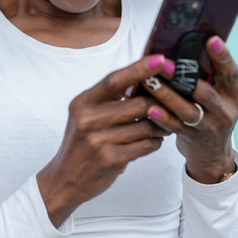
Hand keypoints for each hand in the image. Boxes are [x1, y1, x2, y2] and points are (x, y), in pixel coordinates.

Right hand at [37, 54, 171, 226]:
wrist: (65, 178)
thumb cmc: (83, 141)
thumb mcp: (87, 114)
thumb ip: (111, 98)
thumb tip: (146, 77)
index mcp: (84, 102)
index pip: (115, 79)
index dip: (140, 68)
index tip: (161, 59)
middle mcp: (88, 119)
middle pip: (139, 103)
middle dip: (160, 104)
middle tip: (172, 104)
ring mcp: (99, 140)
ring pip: (146, 125)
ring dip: (161, 125)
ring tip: (163, 125)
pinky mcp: (111, 159)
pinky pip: (146, 145)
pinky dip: (154, 142)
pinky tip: (152, 141)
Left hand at [143, 36, 237, 183]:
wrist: (212, 152)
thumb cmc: (212, 112)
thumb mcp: (220, 94)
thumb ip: (210, 75)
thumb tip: (186, 44)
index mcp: (235, 94)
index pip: (231, 72)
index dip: (222, 56)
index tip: (212, 39)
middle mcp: (225, 111)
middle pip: (204, 92)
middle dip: (182, 76)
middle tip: (163, 63)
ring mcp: (209, 127)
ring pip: (187, 110)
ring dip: (166, 95)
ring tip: (149, 82)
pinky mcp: (192, 138)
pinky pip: (175, 127)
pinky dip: (162, 118)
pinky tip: (150, 108)